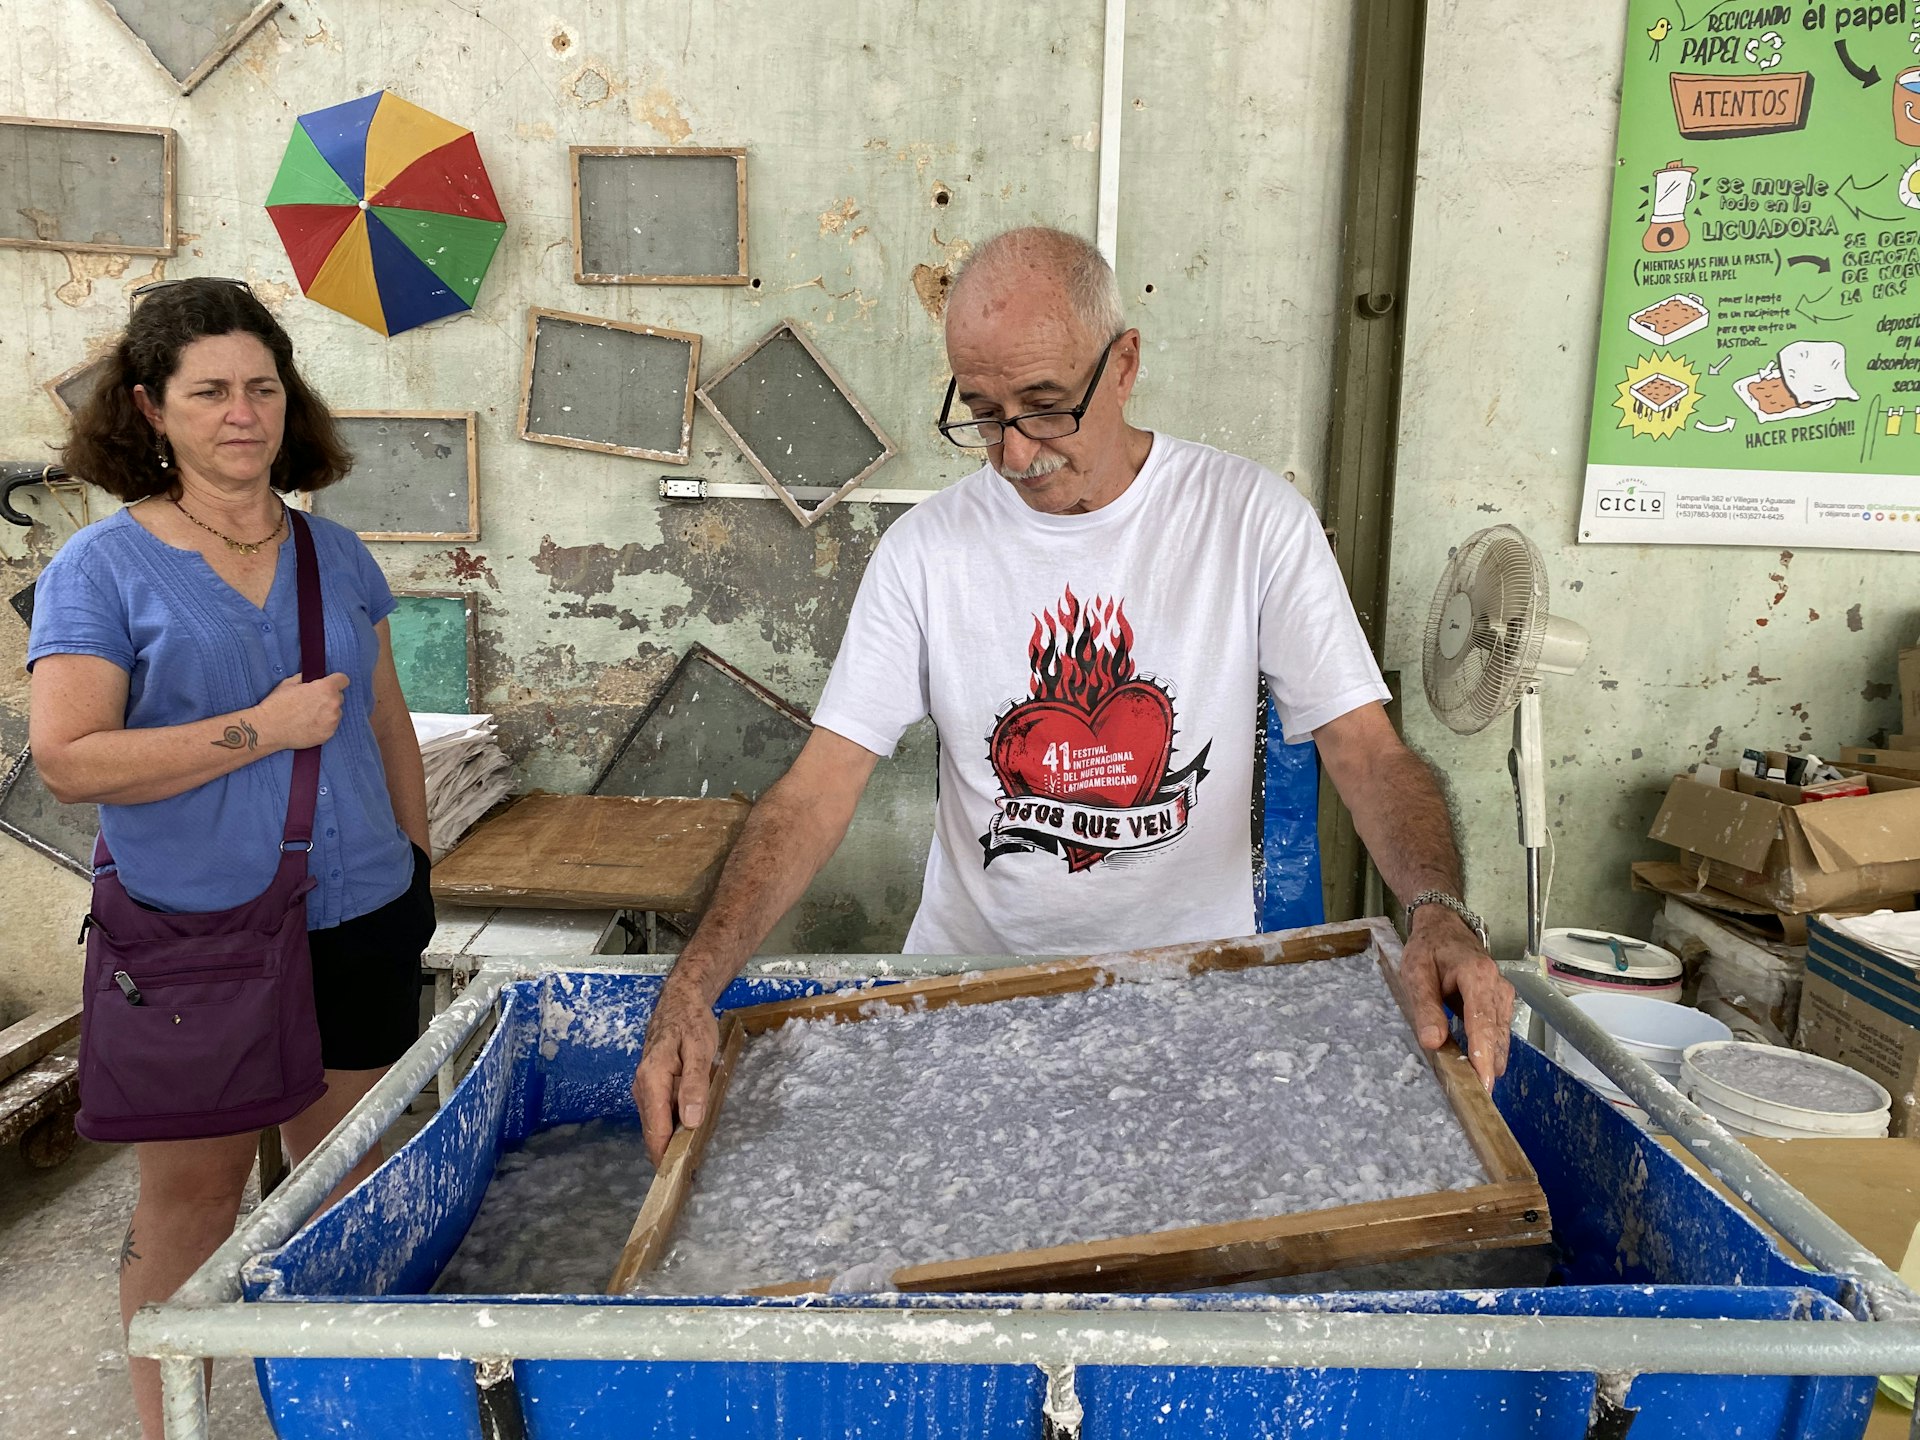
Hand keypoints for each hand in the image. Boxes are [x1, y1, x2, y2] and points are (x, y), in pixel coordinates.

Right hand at [257, 673, 349, 749]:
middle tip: (312, 702)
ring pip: (336, 712)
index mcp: (326, 688)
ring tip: (309, 716)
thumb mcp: (290, 683)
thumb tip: (314, 678)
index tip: (330, 685)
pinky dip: (323, 725)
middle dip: (329, 698)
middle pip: (339, 697)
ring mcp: (332, 721)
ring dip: (327, 712)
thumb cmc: (277, 704)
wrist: (268, 728)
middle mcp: (333, 704)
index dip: (336, 681)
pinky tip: (309, 725)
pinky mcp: (329, 734)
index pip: (343, 680)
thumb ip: (307, 679)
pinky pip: (331, 726)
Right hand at [634, 975, 719, 1164]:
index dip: (666, 1156)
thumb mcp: (699, 1051)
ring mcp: (644, 1090)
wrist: (679, 1002)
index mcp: (651, 1081)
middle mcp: (642, 1089)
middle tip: (692, 1172)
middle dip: (670, 1154)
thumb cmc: (691, 1024)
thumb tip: (690, 1122)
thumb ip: (694, 1086)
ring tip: (694, 1156)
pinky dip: (674, 1125)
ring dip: (673, 1140)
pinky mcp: (651, 1089)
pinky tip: (691, 1129)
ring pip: (657, 1124)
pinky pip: (661, 1114)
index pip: (656, 1130)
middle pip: (653, 1133)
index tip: (678, 1177)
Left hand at [1400, 908, 1514, 1089]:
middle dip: (1487, 1066)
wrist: (1444, 928)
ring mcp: (1503, 997)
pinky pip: (1497, 1033)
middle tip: (1473, 1097)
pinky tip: (1475, 1067)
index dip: (1483, 1055)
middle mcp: (1499, 987)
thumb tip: (1434, 1042)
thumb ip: (1426, 1008)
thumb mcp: (1416, 973)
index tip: (1484, 1082)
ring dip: (1488, 1061)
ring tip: (1473, 1088)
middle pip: (1496, 1036)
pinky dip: (1488, 1051)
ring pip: (1500, 1038)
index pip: (1483, 1023)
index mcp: (1478, 975)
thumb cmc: (1429, 948)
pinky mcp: (1501, 1005)